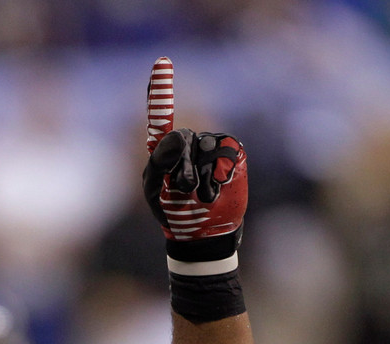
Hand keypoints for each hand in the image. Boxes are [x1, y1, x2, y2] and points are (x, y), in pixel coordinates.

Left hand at [143, 58, 247, 255]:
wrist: (203, 234)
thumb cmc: (173, 212)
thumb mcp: (156, 191)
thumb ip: (160, 162)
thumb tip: (180, 134)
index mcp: (166, 149)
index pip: (162, 117)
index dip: (161, 91)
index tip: (162, 62)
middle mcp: (191, 141)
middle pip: (184, 139)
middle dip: (181, 169)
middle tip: (183, 192)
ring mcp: (213, 146)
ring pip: (205, 150)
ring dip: (200, 179)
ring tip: (199, 195)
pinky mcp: (234, 155)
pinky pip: (225, 159)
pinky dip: (217, 180)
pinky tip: (214, 192)